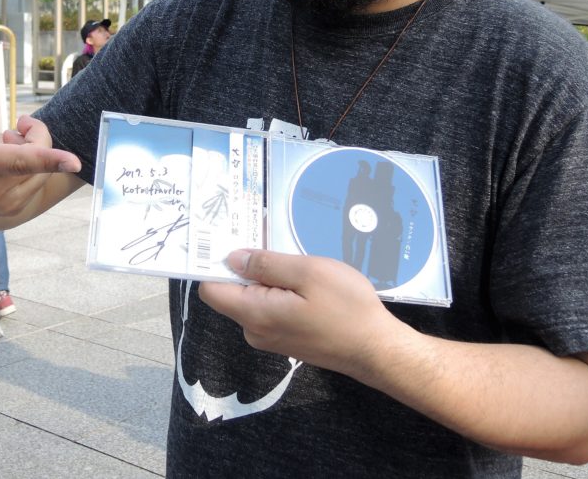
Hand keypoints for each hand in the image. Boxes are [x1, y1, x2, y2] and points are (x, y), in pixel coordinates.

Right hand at [0, 81, 83, 226]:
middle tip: (11, 131)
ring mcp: (5, 207)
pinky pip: (40, 185)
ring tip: (7, 150)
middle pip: (39, 154)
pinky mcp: (14, 216)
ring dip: (33, 155)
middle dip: (32, 136)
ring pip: (43, 170)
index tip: (76, 162)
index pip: (21, 160)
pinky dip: (33, 173)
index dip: (49, 158)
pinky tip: (11, 170)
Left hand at [199, 249, 405, 379]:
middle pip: (232, 291)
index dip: (214, 262)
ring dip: (266, 276)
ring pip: (253, 298)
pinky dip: (278, 290)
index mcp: (255, 314)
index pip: (211, 290)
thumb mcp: (308, 273)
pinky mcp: (285, 337)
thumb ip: (266, 265)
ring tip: (293, 257)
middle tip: (268, 238)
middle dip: (245, 264)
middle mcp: (255, 330)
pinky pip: (269, 307)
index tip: (228, 238)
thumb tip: (232, 257)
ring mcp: (270, 337)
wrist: (376, 349)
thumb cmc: (346, 308)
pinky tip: (302, 279)